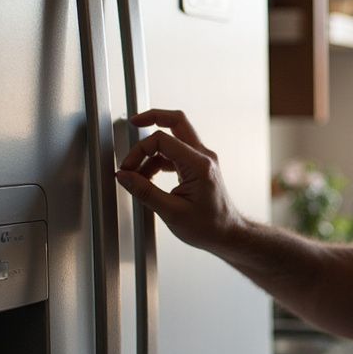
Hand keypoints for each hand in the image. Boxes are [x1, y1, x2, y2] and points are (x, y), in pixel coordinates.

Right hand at [115, 109, 242, 251]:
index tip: (128, 167)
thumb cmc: (209, 227)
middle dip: (153, 119)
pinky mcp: (199, 167)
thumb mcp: (171, 212)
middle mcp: (204, 157)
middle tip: (134, 122)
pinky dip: (159, 161)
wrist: (227, 235)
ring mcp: (203, 160)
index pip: (162, 140)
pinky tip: (148, 177)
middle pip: (177, 121)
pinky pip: (176, 154)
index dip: (140, 150)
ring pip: (175, 138)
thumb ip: (145, 191)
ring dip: (153, 151)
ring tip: (137, 173)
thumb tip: (125, 176)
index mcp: (199, 165)